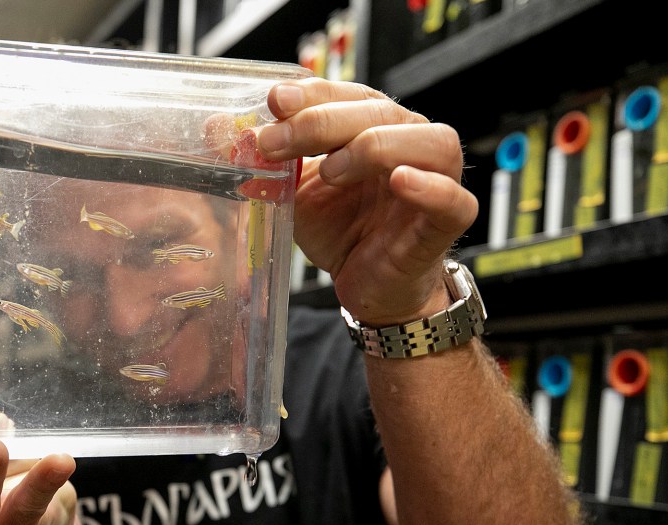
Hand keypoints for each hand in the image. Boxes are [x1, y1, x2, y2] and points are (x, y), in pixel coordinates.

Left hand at [256, 77, 478, 325]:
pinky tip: (401, 181)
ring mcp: (436, 177)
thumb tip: (216, 129)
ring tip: (330, 171)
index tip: (273, 101)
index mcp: (372, 126)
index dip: (311, 94)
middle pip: (375, 113)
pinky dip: (428, 186)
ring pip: (424, 141)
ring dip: (372, 147)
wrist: (370, 287)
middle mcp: (409, 141)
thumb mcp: (292, 194)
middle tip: (274, 143)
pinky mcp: (448, 219)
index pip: (346, 93)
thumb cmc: (342, 232)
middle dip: (319, 123)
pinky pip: (451, 197)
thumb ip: (264, 162)